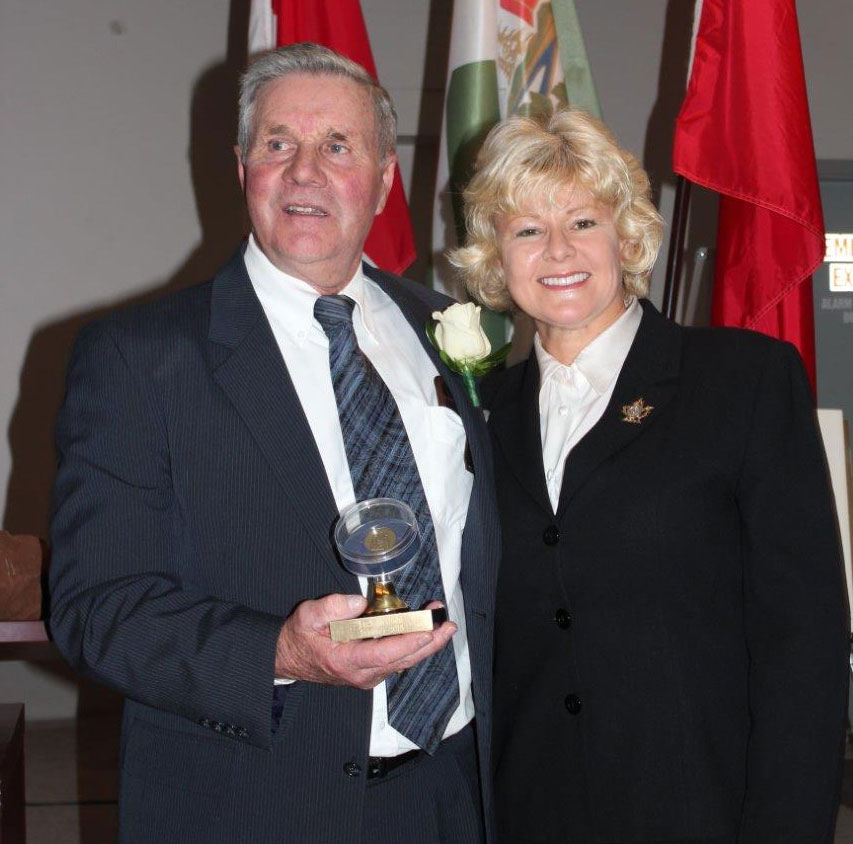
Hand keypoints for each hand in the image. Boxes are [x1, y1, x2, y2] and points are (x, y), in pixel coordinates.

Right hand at [274, 594, 455, 688]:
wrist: (289, 658)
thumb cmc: (300, 636)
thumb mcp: (308, 615)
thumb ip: (332, 607)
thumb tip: (359, 602)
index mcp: (345, 661)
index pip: (384, 654)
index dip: (409, 642)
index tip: (428, 630)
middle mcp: (361, 674)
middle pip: (403, 660)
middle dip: (429, 643)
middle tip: (447, 626)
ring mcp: (368, 675)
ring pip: (404, 662)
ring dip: (425, 643)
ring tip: (441, 622)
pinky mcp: (372, 671)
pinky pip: (398, 660)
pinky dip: (414, 645)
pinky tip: (425, 630)